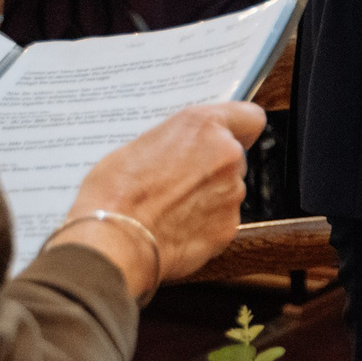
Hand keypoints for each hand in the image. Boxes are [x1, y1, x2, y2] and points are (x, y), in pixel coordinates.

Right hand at [66, 100, 265, 289]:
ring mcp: (232, 193)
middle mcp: (226, 155)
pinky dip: (203, 226)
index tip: (230, 137)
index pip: (248, 117)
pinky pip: (220, 222)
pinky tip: (174, 230)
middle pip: (233, 159)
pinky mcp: (228, 226)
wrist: (113, 243)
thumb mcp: (138, 147)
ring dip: (207, 198)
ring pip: (227, 192)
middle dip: (213, 169)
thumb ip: (174, 144)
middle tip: (179, 181)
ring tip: (169, 210)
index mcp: (204, 127)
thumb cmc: (115, 194)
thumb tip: (178, 153)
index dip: (239, 129)